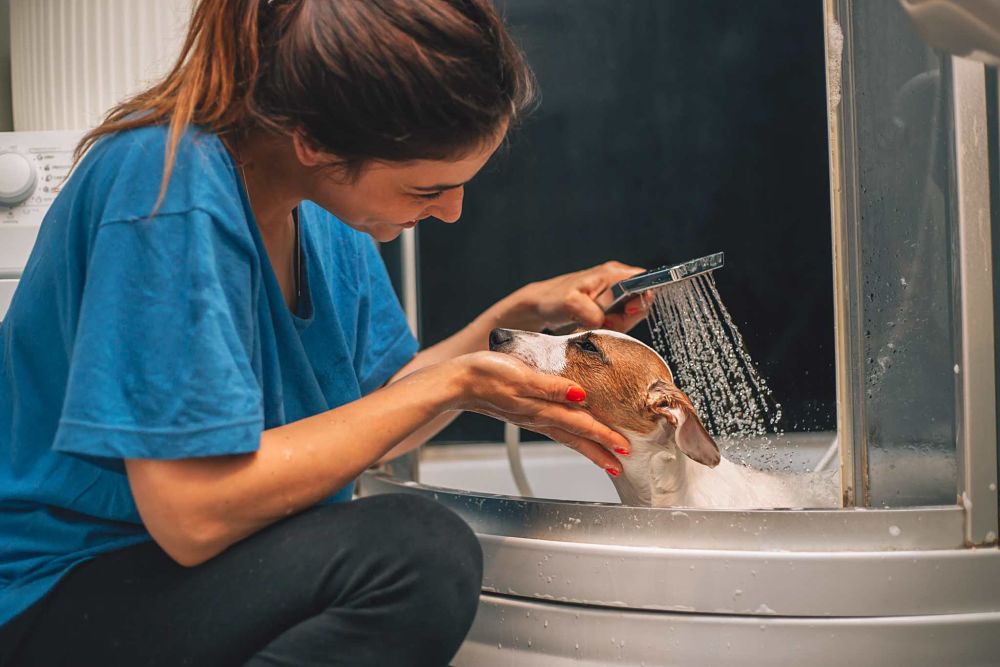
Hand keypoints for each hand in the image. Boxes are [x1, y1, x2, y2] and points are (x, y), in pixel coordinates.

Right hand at [453, 351, 628, 472]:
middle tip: (620, 465)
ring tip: (604, 457)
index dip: (604, 436)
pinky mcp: (524, 410)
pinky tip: (573, 431)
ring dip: (588, 447)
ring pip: (567, 435)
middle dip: (600, 452)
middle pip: (576, 439)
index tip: (623, 448)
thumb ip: (551, 386)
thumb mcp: (521, 375)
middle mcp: (539, 417)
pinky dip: (570, 433)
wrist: (458, 382)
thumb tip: (579, 394)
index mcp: (542, 409)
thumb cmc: (485, 375)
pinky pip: (555, 427)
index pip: (581, 425)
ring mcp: (532, 416)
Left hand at [510, 261, 649, 332]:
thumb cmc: (552, 299)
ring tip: (597, 323)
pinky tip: (596, 326)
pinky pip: (620, 319)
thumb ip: (592, 312)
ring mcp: (612, 293)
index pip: (644, 282)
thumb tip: (603, 321)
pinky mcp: (606, 305)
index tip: (626, 313)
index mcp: (612, 273)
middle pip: (640, 301)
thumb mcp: (570, 305)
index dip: (641, 300)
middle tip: (606, 322)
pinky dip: (611, 327)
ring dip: (617, 324)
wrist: (539, 305)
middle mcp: (615, 280)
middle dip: (627, 317)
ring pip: (630, 313)